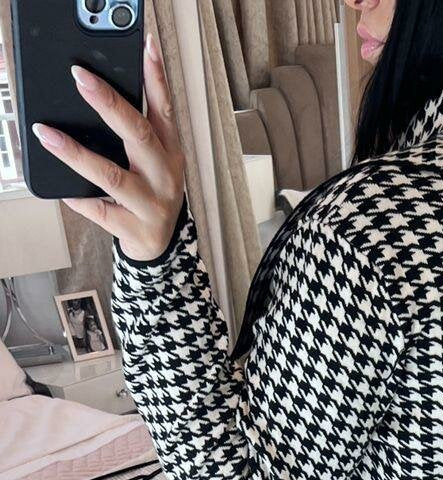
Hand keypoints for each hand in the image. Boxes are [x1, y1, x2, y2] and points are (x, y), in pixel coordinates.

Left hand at [32, 33, 184, 262]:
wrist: (160, 246)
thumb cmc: (152, 192)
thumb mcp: (156, 157)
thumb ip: (142, 124)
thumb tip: (109, 85)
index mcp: (170, 150)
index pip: (165, 108)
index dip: (156, 76)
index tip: (144, 45)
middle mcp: (164, 175)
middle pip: (138, 134)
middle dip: (109, 104)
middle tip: (80, 78)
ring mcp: (151, 204)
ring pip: (112, 176)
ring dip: (76, 154)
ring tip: (47, 134)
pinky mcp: (134, 229)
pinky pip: (101, 211)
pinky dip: (80, 199)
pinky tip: (63, 189)